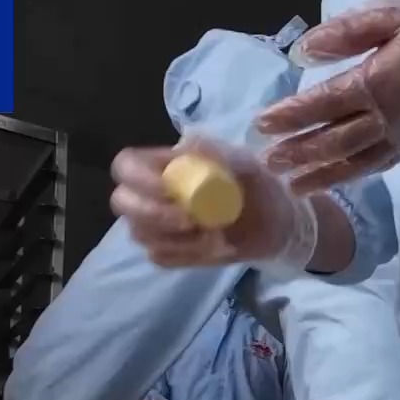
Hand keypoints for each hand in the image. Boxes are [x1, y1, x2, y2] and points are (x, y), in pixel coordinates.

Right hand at [109, 139, 318, 268]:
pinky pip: (159, 258)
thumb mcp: (243, 162)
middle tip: (190, 220)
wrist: (278, 221)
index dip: (137, 179)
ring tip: (213, 232)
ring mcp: (158, 226)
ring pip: (140, 234)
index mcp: (162, 166)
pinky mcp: (172, 252)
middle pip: (122, 203)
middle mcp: (151, 195)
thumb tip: (188, 142)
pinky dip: (184, 254)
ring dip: (175, 237)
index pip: (125, 166)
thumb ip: (216, 151)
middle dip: (152, 213)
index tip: (167, 189)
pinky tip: (211, 247)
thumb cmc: (255, 183)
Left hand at [256, 0, 399, 191]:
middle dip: (299, 153)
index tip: (262, 124)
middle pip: (336, 141)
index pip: (326, 103)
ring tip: (291, 185)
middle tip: (268, 163)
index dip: (292, 116)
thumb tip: (302, 54)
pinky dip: (348, 177)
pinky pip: (374, 167)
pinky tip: (325, 181)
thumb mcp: (388, 14)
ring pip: (354, 163)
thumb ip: (344, 33)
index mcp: (381, 81)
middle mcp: (390, 118)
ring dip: (320, 175)